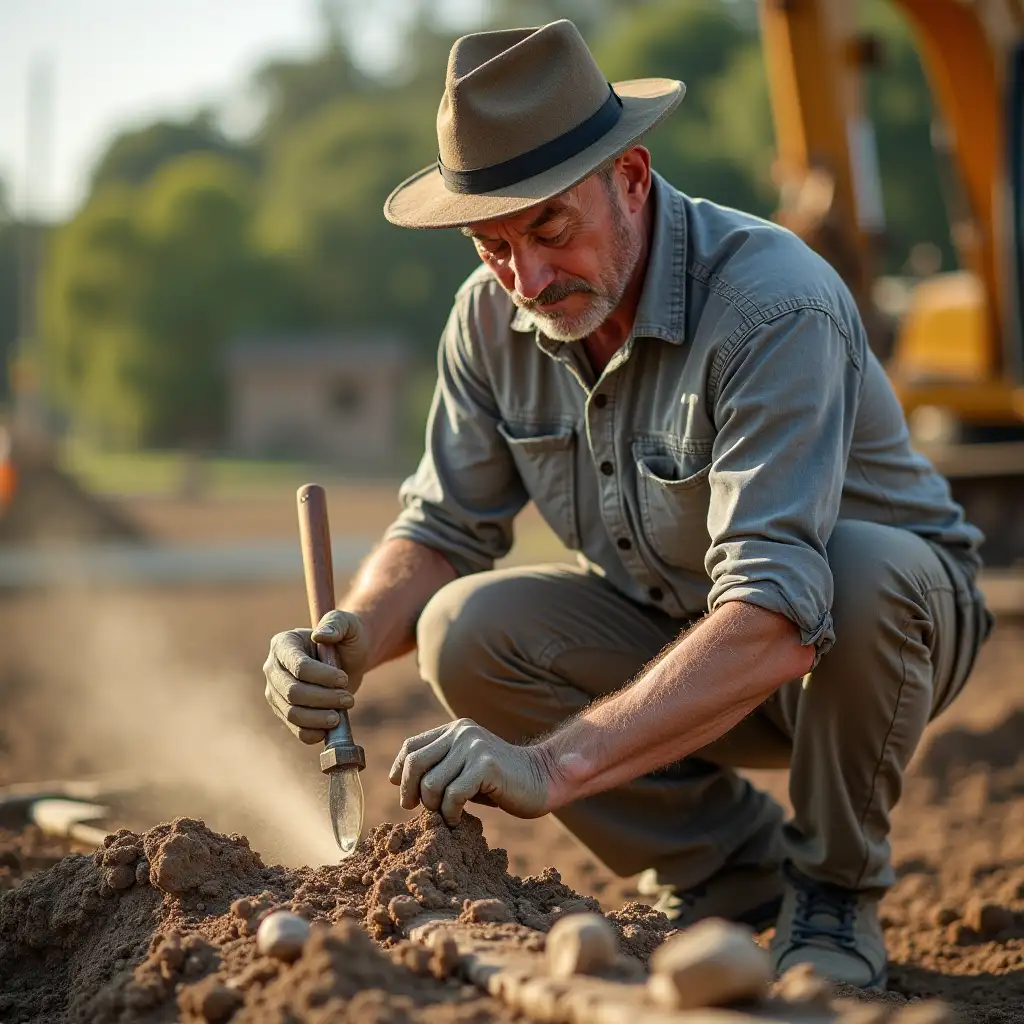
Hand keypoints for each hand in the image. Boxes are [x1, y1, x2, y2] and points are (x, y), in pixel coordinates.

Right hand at [263, 610, 368, 743]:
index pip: (298, 666)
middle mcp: (273, 668)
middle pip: (293, 692)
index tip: (344, 679)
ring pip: (292, 713)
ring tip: (340, 716)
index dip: (322, 677)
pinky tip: (329, 728)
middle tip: (349, 700)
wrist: (350, 659)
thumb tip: (321, 635)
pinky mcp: (284, 711)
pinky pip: (295, 729)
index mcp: (283, 644)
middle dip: (324, 699)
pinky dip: (312, 733)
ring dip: (319, 718)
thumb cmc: (348, 639)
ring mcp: (276, 692)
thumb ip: (336, 624)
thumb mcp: (347, 624)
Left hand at [390, 718, 550, 824]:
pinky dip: (450, 814)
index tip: (404, 794)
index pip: (411, 747)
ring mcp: (474, 747)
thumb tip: (397, 778)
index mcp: (454, 730)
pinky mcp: (486, 766)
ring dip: (434, 807)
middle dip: (410, 792)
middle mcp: (462, 733)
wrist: (543, 779)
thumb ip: (439, 767)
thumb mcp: (465, 767)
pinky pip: (452, 796)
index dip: (400, 772)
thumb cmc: (500, 781)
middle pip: (415, 765)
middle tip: (420, 810)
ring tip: (447, 815)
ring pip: (431, 784)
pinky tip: (458, 819)